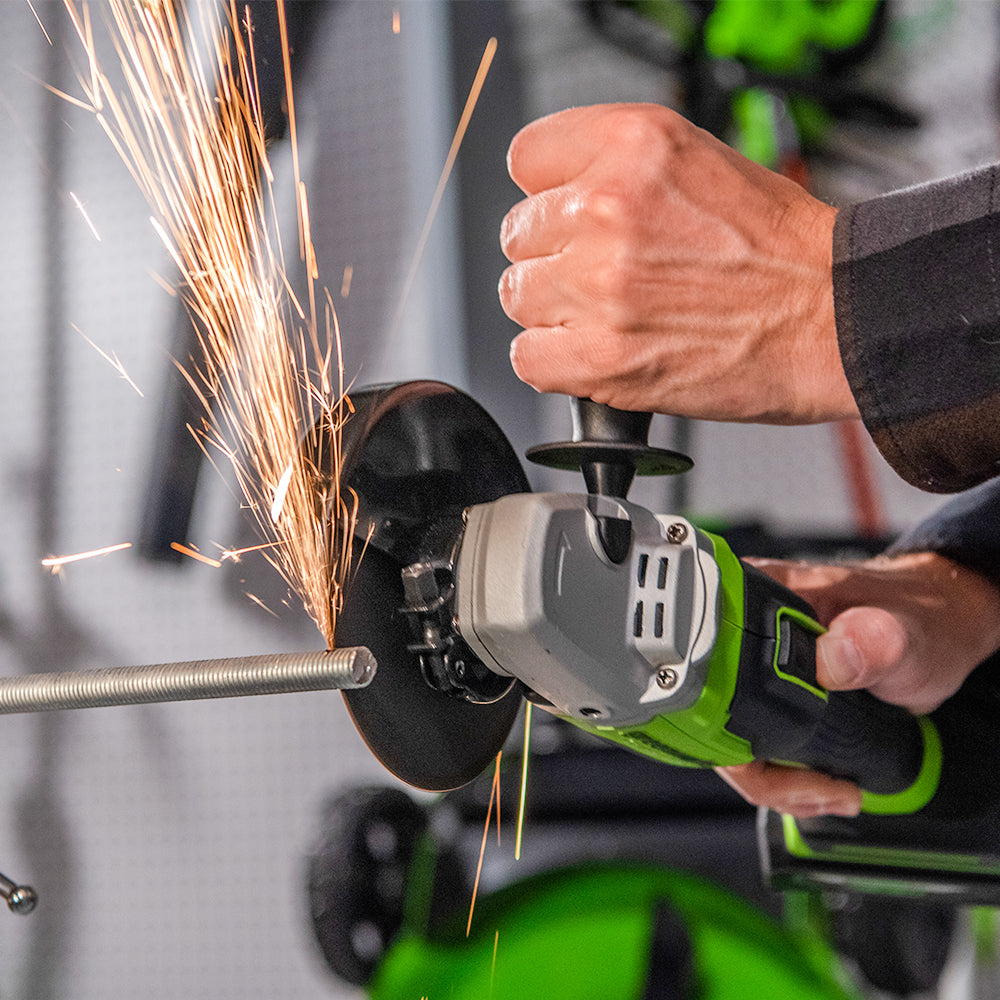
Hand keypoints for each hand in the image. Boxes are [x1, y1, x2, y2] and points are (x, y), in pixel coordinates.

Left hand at [499, 103, 857, 423]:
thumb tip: (552, 194)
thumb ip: (615, 166)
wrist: (831, 318)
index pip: (527, 159)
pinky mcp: (602, 359)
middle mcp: (608, 209)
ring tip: (612, 315)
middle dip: (556, 257)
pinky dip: (555, 363)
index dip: (549, 193)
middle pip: (519, 235)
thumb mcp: (695, 160)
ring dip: (555, 312)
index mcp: (632, 146)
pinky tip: (599, 353)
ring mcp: (601, 287)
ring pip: (518, 297)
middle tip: (609, 274)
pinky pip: (527, 359)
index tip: (569, 216)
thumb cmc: (777, 249)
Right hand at [717, 552, 999, 816]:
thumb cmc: (917, 618)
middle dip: (761, 769)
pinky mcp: (767, 695)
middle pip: (709, 716)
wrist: (933, 630)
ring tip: (828, 790)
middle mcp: (738, 632)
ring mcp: (750, 667)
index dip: (729, 721)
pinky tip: (820, 784)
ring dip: (775, 782)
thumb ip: (874, 640)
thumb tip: (833, 658)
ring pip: (729, 741)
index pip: (705, 668)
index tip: (784, 752)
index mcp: (750, 600)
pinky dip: (783, 779)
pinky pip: (753, 747)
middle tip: (818, 786)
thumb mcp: (903, 631)